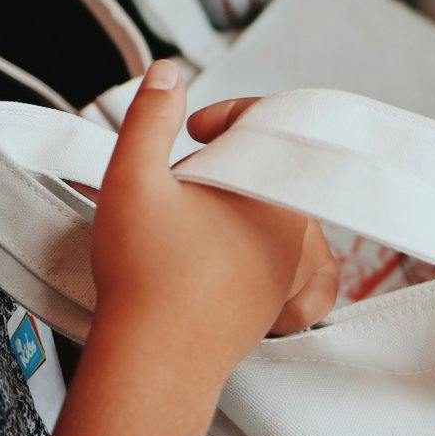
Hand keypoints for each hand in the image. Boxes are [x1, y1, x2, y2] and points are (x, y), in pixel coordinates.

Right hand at [90, 66, 337, 378]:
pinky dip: (282, 260)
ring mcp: (291, 270)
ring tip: (198, 220)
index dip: (227, 116)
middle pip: (271, 175)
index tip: (192, 130)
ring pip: (285, 218)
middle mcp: (296, 230)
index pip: (268, 130)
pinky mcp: (277, 305)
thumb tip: (168, 74)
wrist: (153, 361)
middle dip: (228, 168)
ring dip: (246, 209)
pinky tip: (244, 256)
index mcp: (274, 192)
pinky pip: (302, 273)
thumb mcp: (133, 176)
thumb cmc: (144, 276)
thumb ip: (151, 116)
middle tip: (182, 183)